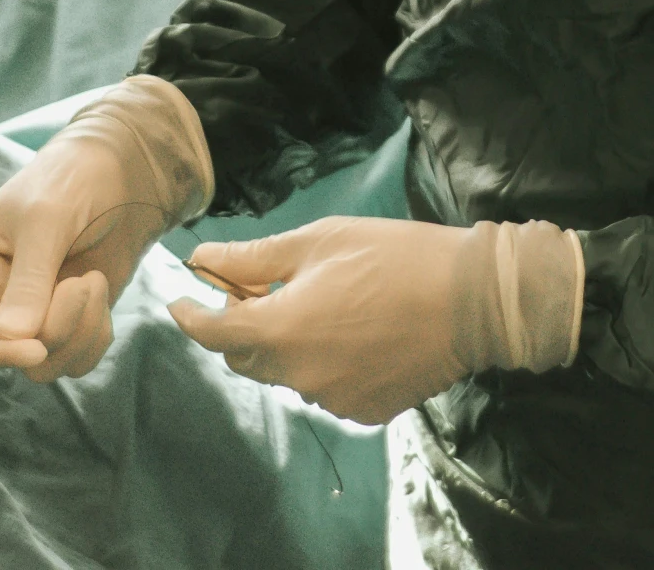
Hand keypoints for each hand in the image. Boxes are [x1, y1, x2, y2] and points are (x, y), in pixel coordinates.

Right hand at [0, 77, 211, 381]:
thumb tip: (13, 339)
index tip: (37, 348)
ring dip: (79, 331)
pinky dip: (95, 334)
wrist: (124, 170)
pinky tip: (102, 290)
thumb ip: (29, 280)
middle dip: (54, 328)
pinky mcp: (69, 318)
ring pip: (45, 362)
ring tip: (94, 280)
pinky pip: (76, 355)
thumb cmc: (72, 180)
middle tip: (85, 283)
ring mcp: (32, 310)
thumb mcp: (46, 221)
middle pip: (8, 351)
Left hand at [169, 215, 583, 425]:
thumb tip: (202, 261)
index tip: (180, 300)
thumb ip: (255, 258)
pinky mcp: (365, 412)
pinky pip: (327, 388)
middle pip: (247, 358)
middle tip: (263, 289)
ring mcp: (333, 400)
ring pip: (289, 374)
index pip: (212, 333)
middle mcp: (299, 375)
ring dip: (289, 345)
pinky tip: (357, 334)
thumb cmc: (395, 256)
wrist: (473, 301)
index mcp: (281, 330)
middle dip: (243, 326)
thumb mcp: (322, 241)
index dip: (189, 315)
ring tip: (325, 307)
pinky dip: (327, 363)